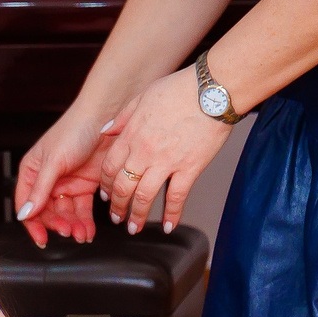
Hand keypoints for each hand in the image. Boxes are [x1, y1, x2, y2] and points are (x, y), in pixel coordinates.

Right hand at [12, 108, 110, 247]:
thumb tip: (25, 215)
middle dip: (58, 225)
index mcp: (32, 173)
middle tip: (70, 232)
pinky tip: (89, 230)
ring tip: (83, 234)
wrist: (106, 115)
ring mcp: (67, 184)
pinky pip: (83, 209)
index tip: (43, 238)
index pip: (27, 205)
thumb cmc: (75, 130)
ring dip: (73, 226)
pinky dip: (86, 221)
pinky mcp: (86, 185)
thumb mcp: (54, 162)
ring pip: (66, 213)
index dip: (34, 223)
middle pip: (48, 213)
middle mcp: (48, 181)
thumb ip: (40, 190)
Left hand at [98, 66, 233, 235]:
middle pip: (122, 187)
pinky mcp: (190, 168)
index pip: (110, 168)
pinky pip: (177, 197)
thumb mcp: (142, 96)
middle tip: (116, 217)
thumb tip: (105, 132)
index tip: (106, 194)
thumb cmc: (180, 89)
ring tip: (133, 227)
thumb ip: (122, 117)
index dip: (106, 185)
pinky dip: (172, 215)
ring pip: (144, 197)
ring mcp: (166, 162)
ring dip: (136, 216)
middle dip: (117, 206)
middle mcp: (145, 152)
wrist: (212, 91)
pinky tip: (168, 226)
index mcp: (131, 135)